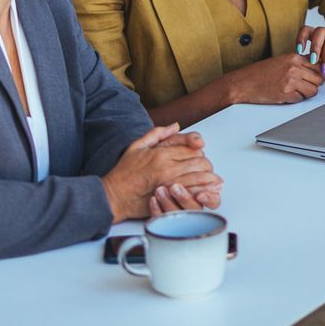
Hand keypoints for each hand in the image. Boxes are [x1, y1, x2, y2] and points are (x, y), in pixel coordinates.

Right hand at [102, 124, 221, 220]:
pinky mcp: (169, 199)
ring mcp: (169, 184)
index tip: (199, 156)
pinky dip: (203, 193)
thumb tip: (175, 126)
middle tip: (205, 170)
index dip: (199, 152)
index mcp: (161, 154)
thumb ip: (158, 133)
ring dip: (209, 179)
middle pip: (200, 163)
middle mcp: (167, 168)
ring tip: (211, 181)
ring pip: (201, 178)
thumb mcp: (137, 146)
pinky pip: (193, 194)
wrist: (113, 196)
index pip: (193, 149)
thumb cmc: (123, 173)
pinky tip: (206, 192)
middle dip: (206, 166)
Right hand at [222, 51, 324, 105]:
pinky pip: (301, 99)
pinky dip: (296, 99)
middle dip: (315, 84)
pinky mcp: (285, 94)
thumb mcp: (281, 61)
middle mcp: (294, 68)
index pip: (319, 65)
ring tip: (295, 91)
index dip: (319, 73)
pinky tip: (286, 96)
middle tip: (306, 86)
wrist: (242, 83)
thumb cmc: (260, 73)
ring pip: (313, 90)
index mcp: (294, 57)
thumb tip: (316, 67)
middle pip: (319, 78)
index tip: (315, 77)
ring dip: (306, 93)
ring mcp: (290, 81)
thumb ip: (298, 63)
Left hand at [298, 25, 324, 80]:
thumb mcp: (322, 61)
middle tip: (312, 61)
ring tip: (324, 71)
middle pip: (320, 31)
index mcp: (320, 36)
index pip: (307, 30)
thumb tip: (298, 70)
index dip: (301, 38)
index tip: (298, 51)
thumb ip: (312, 63)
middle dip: (314, 47)